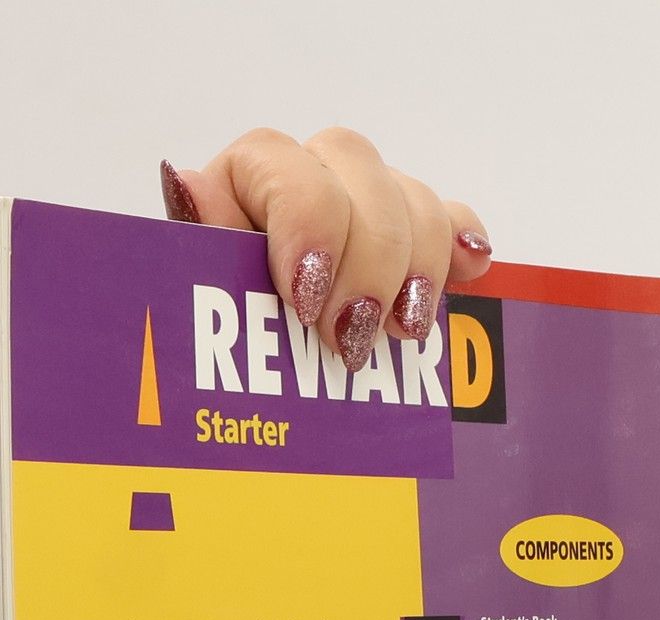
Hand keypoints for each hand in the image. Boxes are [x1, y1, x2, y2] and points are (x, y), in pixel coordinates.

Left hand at [160, 129, 491, 369]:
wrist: (248, 420)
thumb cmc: (217, 364)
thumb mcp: (196, 313)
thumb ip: (197, 253)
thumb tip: (187, 187)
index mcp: (239, 188)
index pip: (277, 160)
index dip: (306, 220)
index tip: (308, 298)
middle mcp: (301, 183)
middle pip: (354, 166)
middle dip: (366, 254)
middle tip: (354, 338)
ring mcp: (358, 210)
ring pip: (406, 194)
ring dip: (417, 260)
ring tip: (406, 330)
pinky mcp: (405, 244)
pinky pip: (446, 220)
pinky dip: (459, 242)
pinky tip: (472, 269)